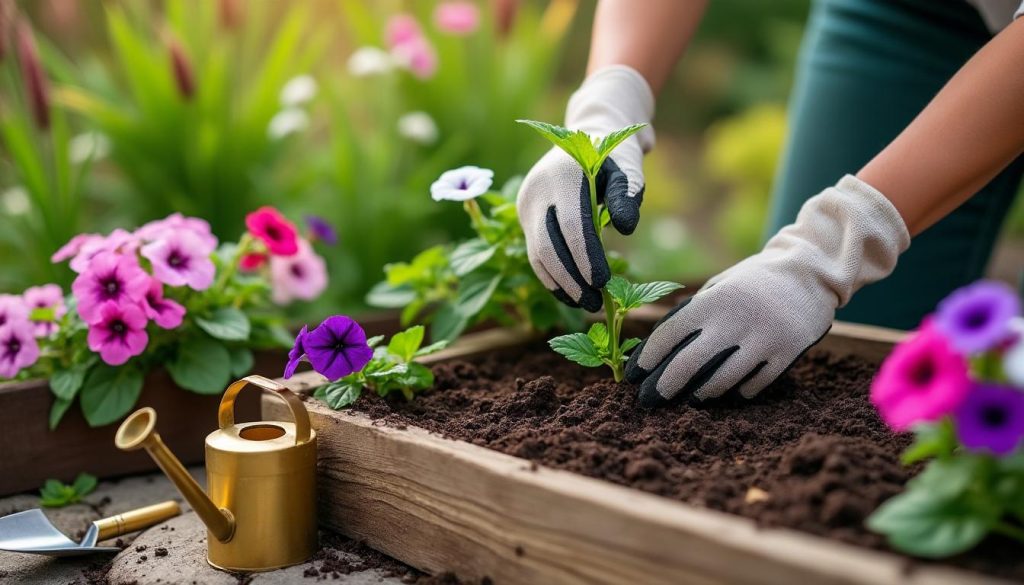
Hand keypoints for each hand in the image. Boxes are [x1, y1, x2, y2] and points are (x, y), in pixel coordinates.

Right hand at [518, 65, 653, 311]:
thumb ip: (628, 195)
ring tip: (586, 304)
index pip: (571, 225)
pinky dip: (551, 276)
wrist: (588, 134)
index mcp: (562, 174)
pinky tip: (571, 294)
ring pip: (537, 253)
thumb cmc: (615, 155)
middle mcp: (536, 189)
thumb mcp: (629, 167)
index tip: (603, 284)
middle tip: (595, 304)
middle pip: (547, 244)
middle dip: (571, 278)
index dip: (586, 258)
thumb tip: (625, 229)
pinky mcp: (525, 216)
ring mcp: (526, 204)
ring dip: (560, 283)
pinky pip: (535, 252)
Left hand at [625, 175, 910, 404]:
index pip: (670, 333)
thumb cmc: (754, 281)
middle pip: (689, 364)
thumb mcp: (721, 286)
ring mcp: (763, 339)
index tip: (633, 373)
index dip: (648, 357)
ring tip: (690, 399)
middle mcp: (735, 320)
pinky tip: (729, 394)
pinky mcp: (787, 354)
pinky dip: (739, 392)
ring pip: (722, 381)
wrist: (811, 272)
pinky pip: (756, 385)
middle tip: (650, 400)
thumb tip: (659, 345)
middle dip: (665, 386)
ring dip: (701, 394)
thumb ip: (695, 311)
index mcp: (714, 300)